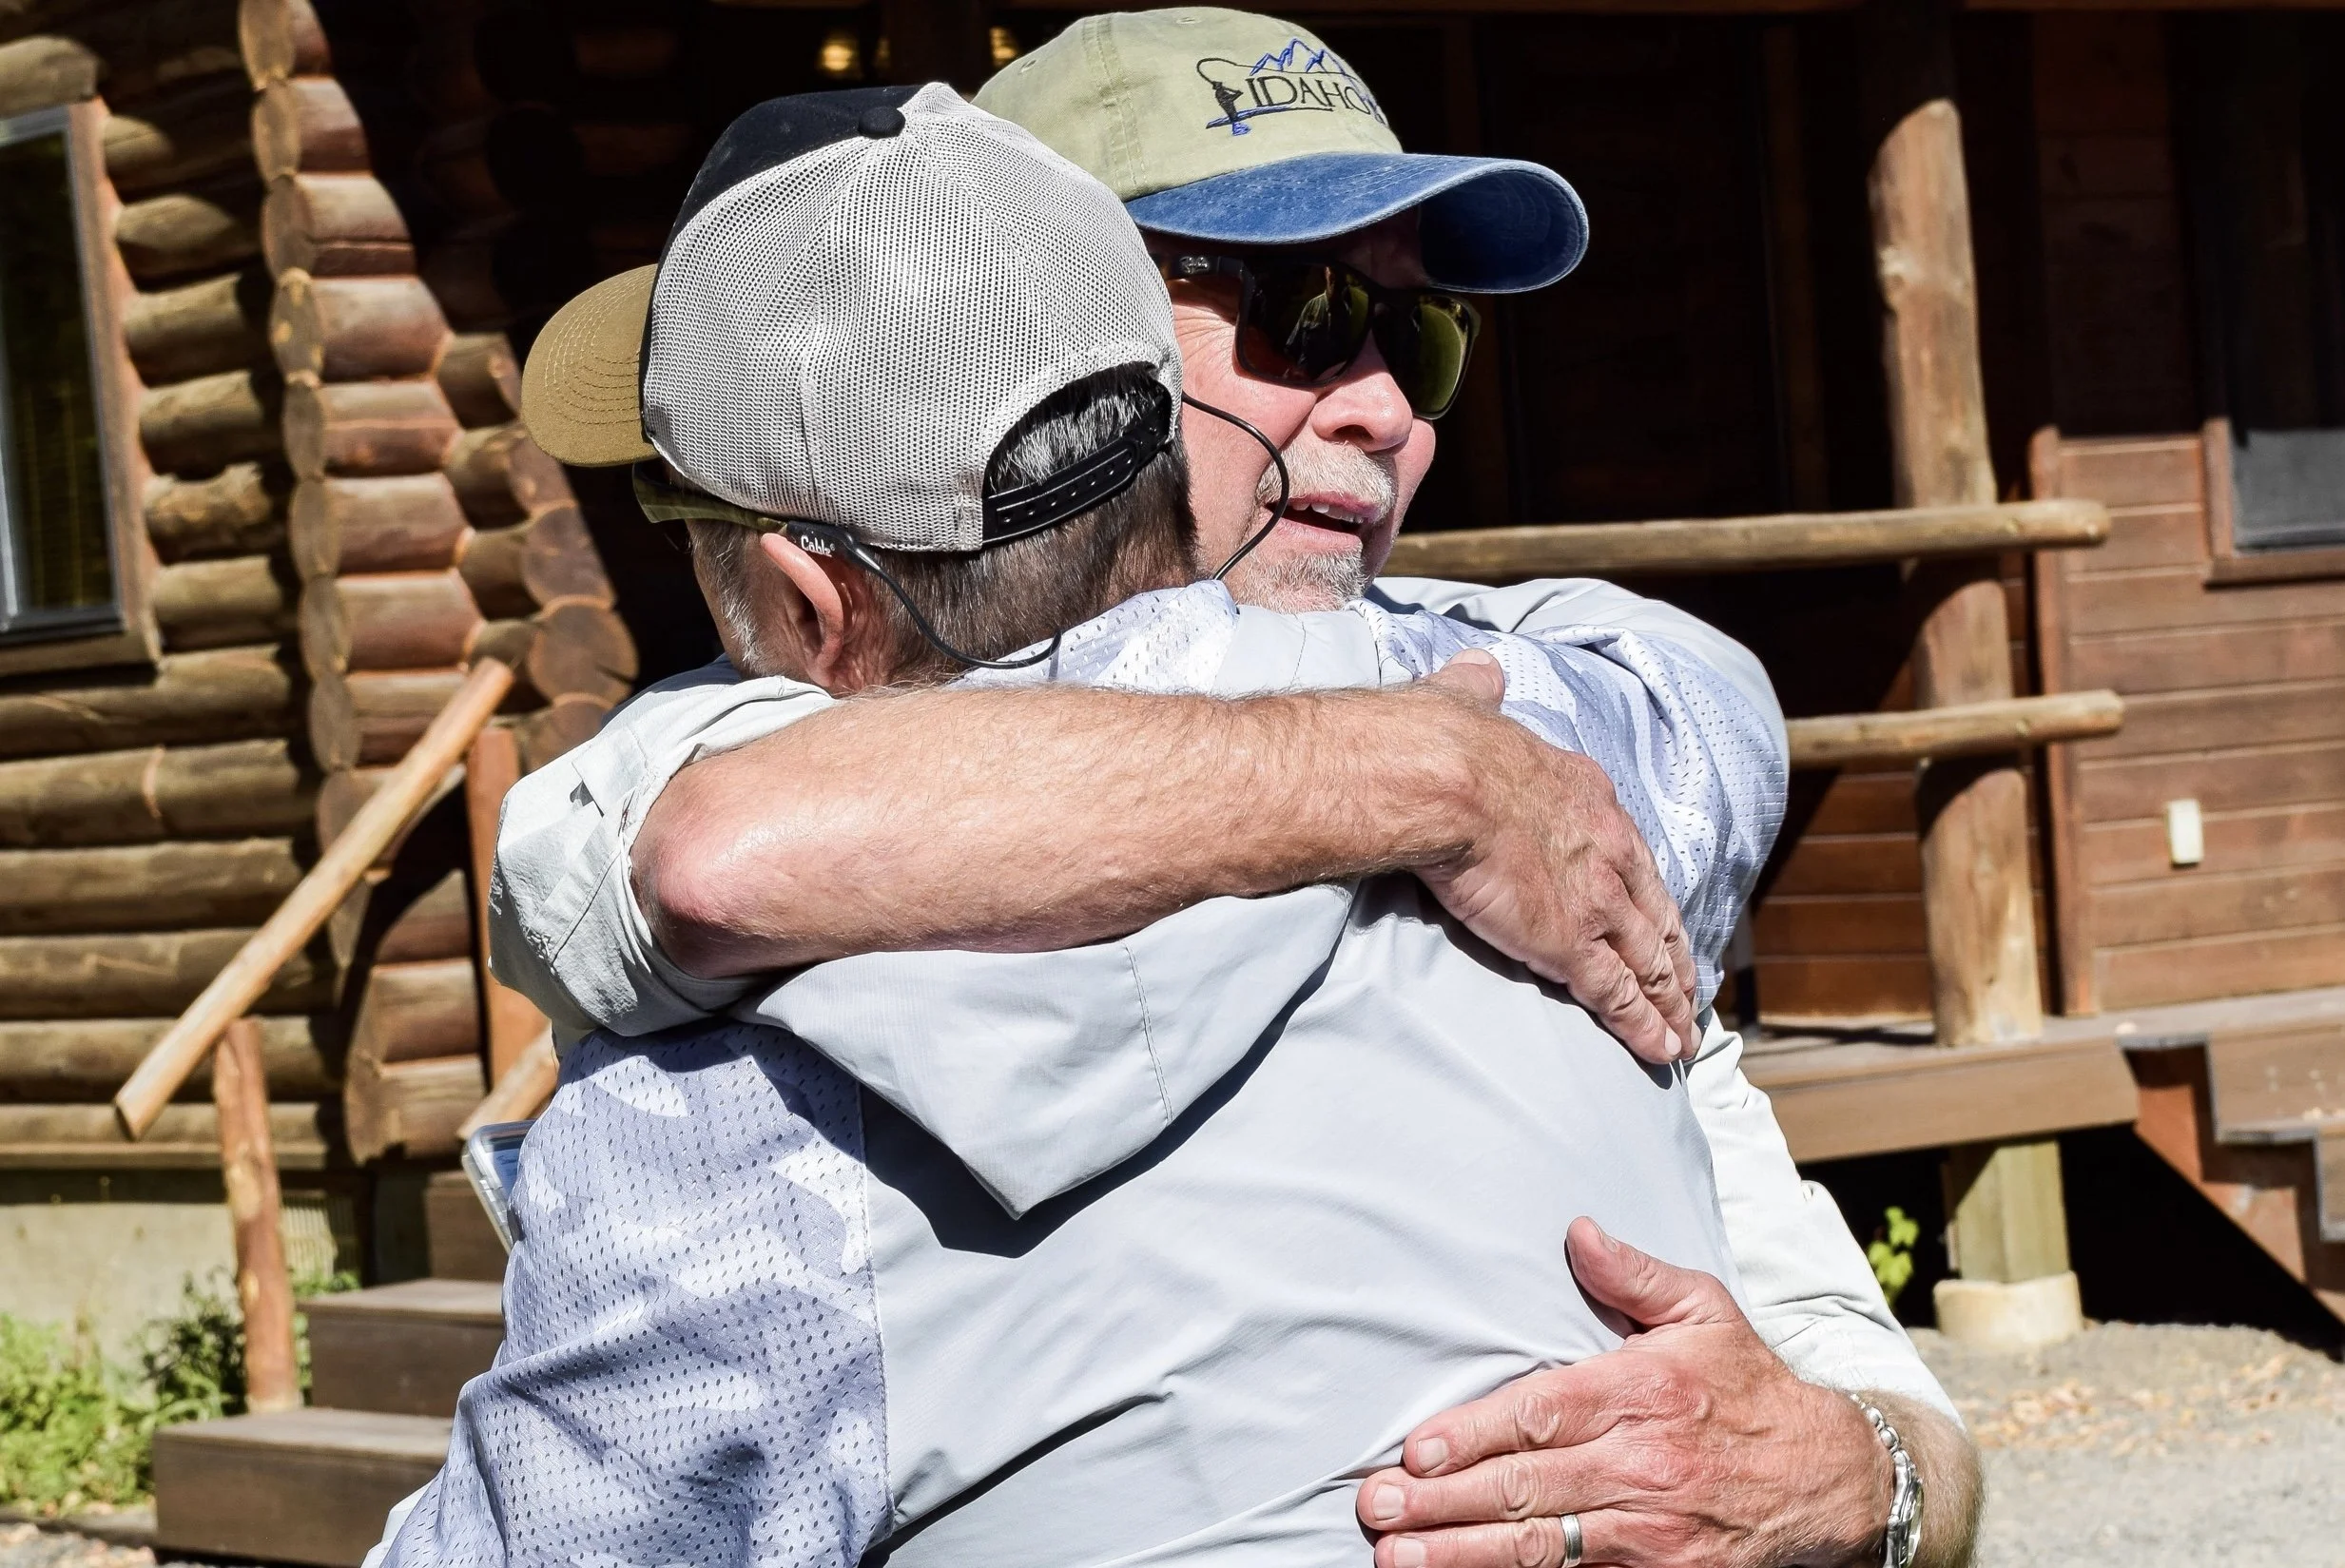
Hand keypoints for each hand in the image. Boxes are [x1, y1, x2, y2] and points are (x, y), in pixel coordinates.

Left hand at [1356, 1218, 1889, 1567]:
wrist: (1830, 1478)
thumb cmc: (1749, 1388)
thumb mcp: (1703, 1312)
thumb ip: (1633, 1275)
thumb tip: (1578, 1232)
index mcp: (1643, 1392)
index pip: (1541, 1414)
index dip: (1473, 1436)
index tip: (1415, 1451)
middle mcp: (1643, 1465)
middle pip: (1526, 1487)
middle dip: (1443, 1502)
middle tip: (1378, 1507)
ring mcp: (1651, 1532)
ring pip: (1541, 1547)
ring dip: (1463, 1555)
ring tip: (1399, 1557)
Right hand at [1416, 653, 1697, 1063]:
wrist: (1442, 778)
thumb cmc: (1444, 741)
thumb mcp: (1471, 702)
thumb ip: (1478, 693)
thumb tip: (1476, 671)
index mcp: (1585, 794)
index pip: (1629, 853)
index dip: (1643, 889)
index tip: (1654, 912)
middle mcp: (1607, 850)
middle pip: (1655, 913)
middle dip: (1675, 954)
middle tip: (1690, 986)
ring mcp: (1596, 901)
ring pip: (1649, 961)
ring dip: (1669, 1001)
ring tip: (1682, 1034)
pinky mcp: (1572, 944)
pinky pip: (1619, 995)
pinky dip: (1645, 1026)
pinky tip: (1662, 1051)